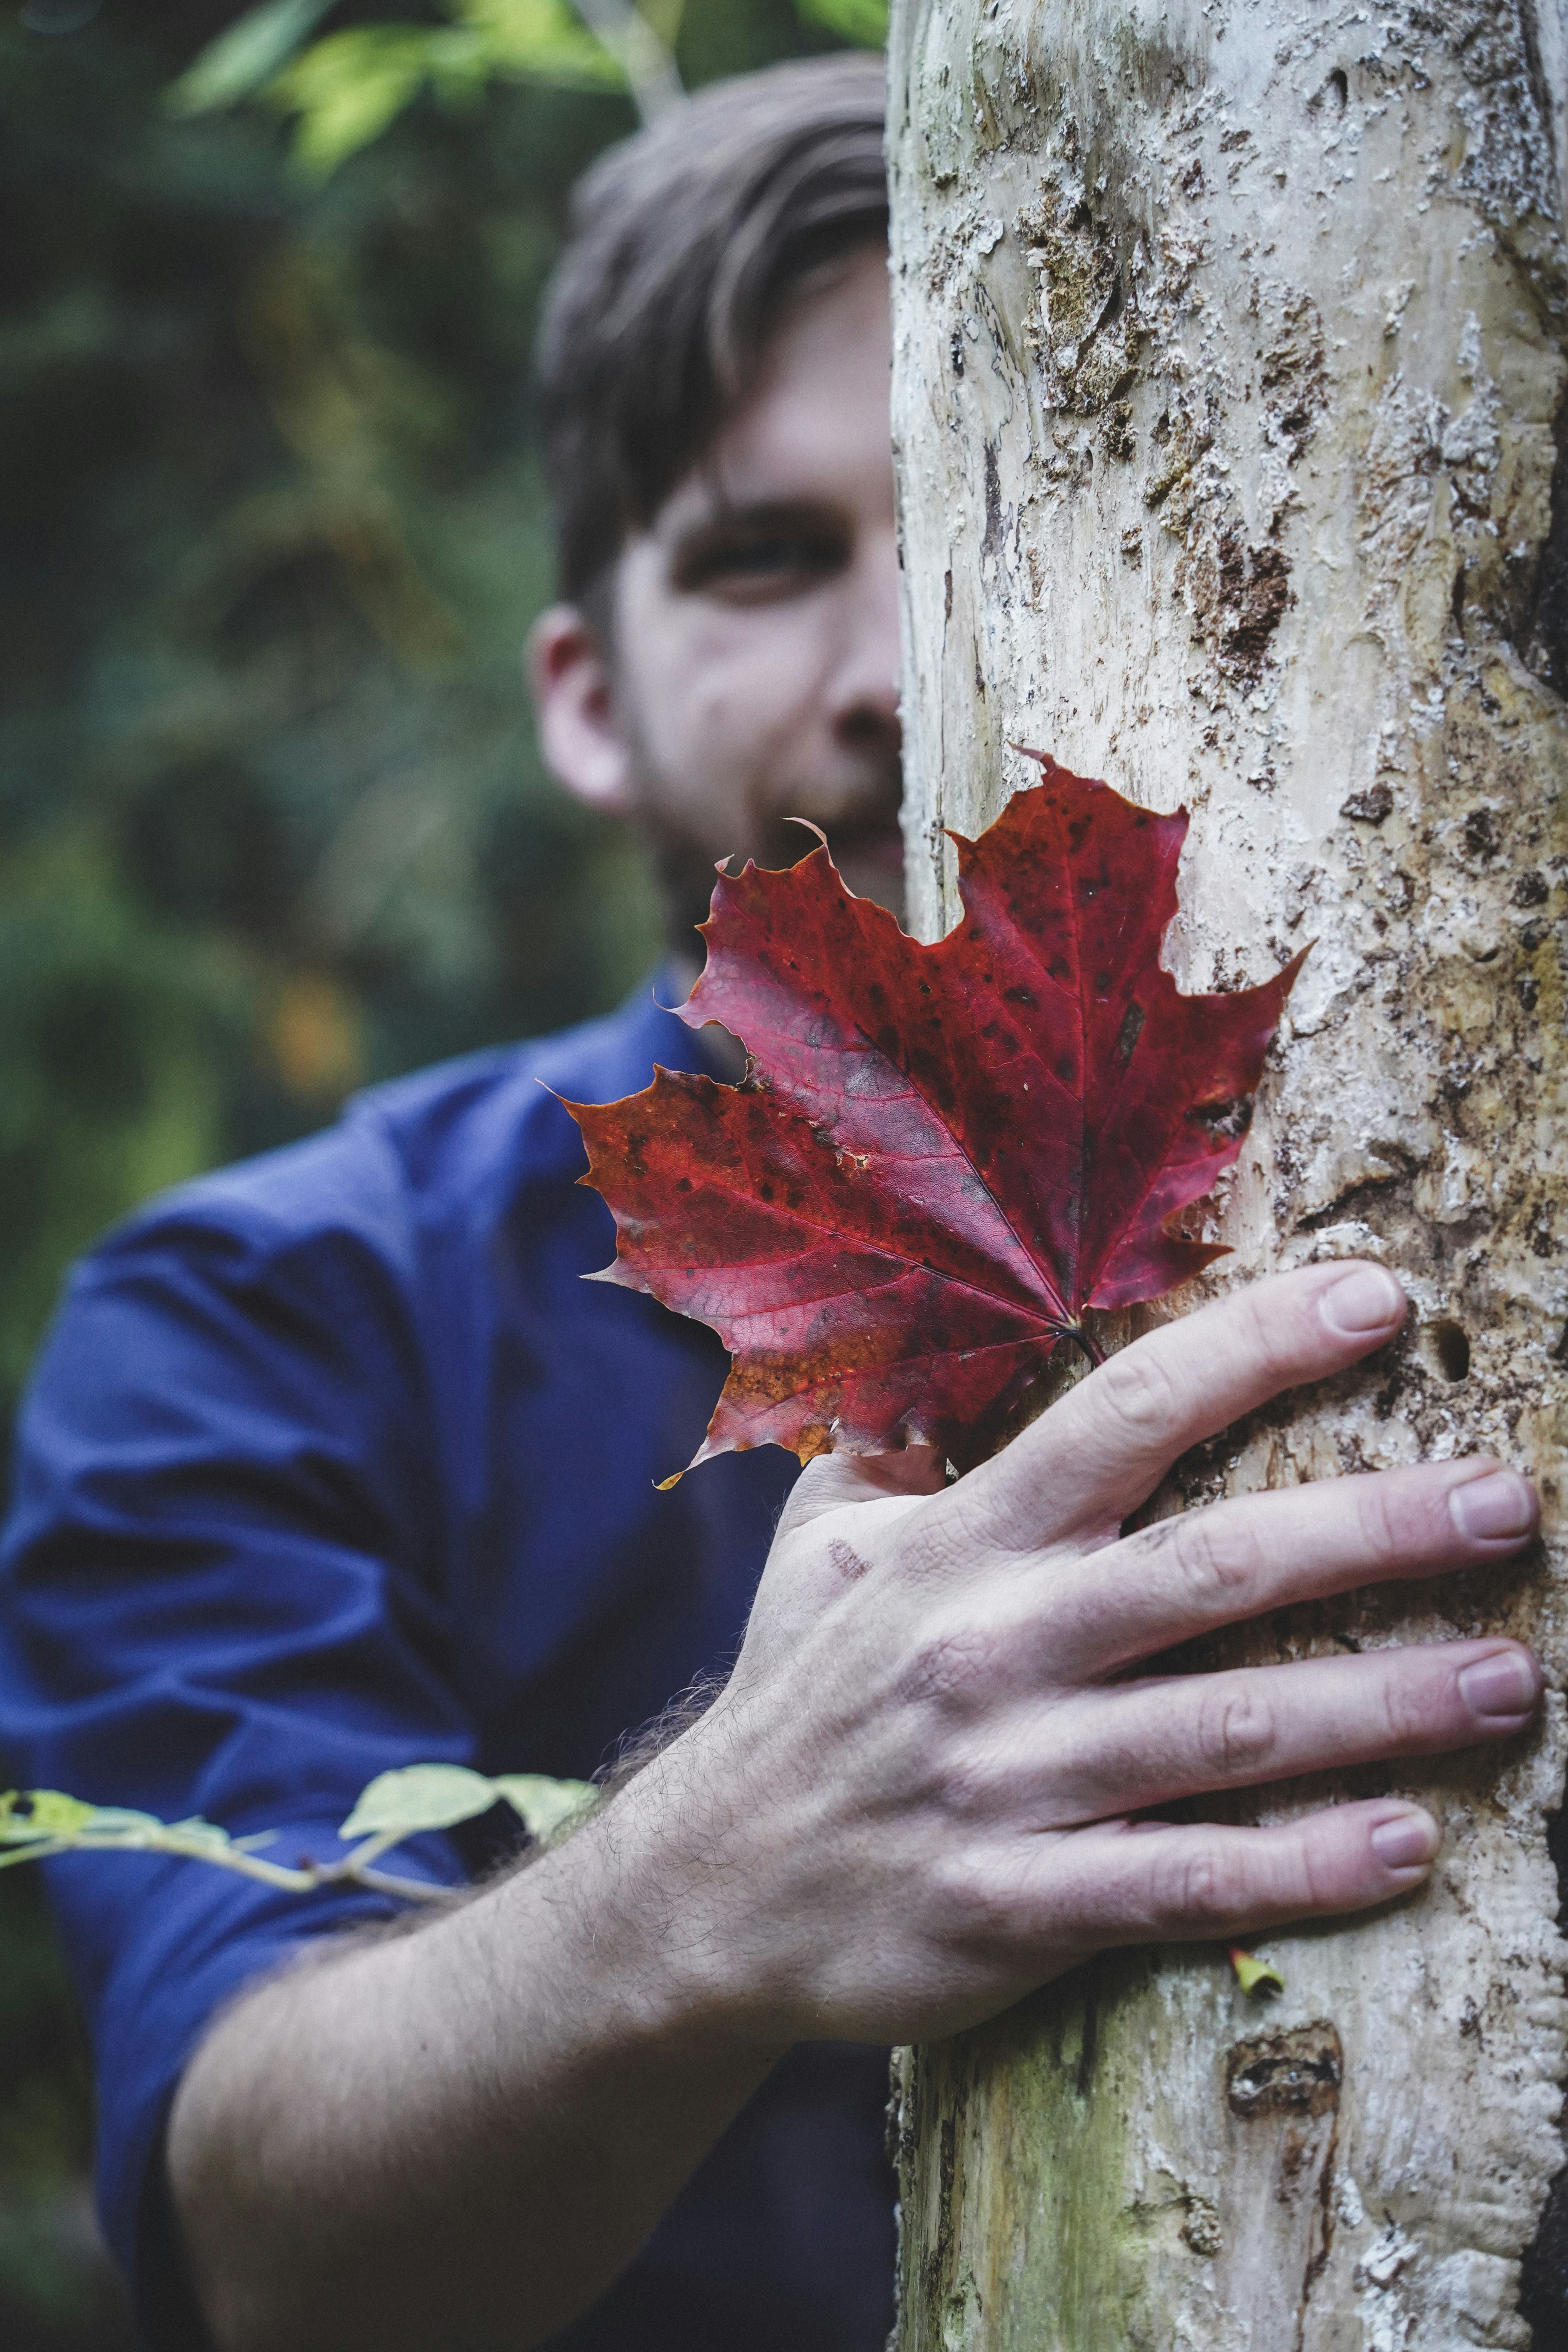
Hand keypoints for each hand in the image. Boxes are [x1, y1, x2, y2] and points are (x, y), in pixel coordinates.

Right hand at [614, 1261, 1540, 2044]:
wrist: (703, 1894)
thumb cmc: (794, 1696)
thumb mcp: (816, 1546)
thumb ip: (891, 1449)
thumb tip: (944, 1363)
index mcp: (958, 1543)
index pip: (1122, 1416)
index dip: (1252, 1347)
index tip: (1376, 1300)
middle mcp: (992, 1646)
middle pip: (1210, 1567)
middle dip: (1372, 1529)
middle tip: (1507, 1501)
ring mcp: (1007, 1781)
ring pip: (1227, 1727)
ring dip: (1383, 1701)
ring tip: (1509, 1676)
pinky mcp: (1017, 1906)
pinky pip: (1187, 1882)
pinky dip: (1303, 1865)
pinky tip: (1407, 1840)